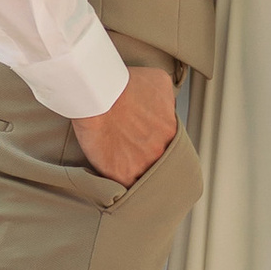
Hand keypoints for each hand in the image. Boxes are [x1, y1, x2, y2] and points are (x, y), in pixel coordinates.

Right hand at [73, 66, 177, 182]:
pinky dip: (119, 183)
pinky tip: (111, 176)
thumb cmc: (124, 83)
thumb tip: (168, 106)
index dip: (155, 144)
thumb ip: (167, 99)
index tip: (143, 141)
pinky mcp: (122, 175)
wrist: (99, 94)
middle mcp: (161, 151)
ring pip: (143, 177)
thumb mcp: (158, 82)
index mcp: (171, 131)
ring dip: (134, 173)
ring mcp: (143, 165)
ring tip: (120, 165)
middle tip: (131, 154)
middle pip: (157, 163)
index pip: (169, 146)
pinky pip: (125, 187)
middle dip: (147, 160)